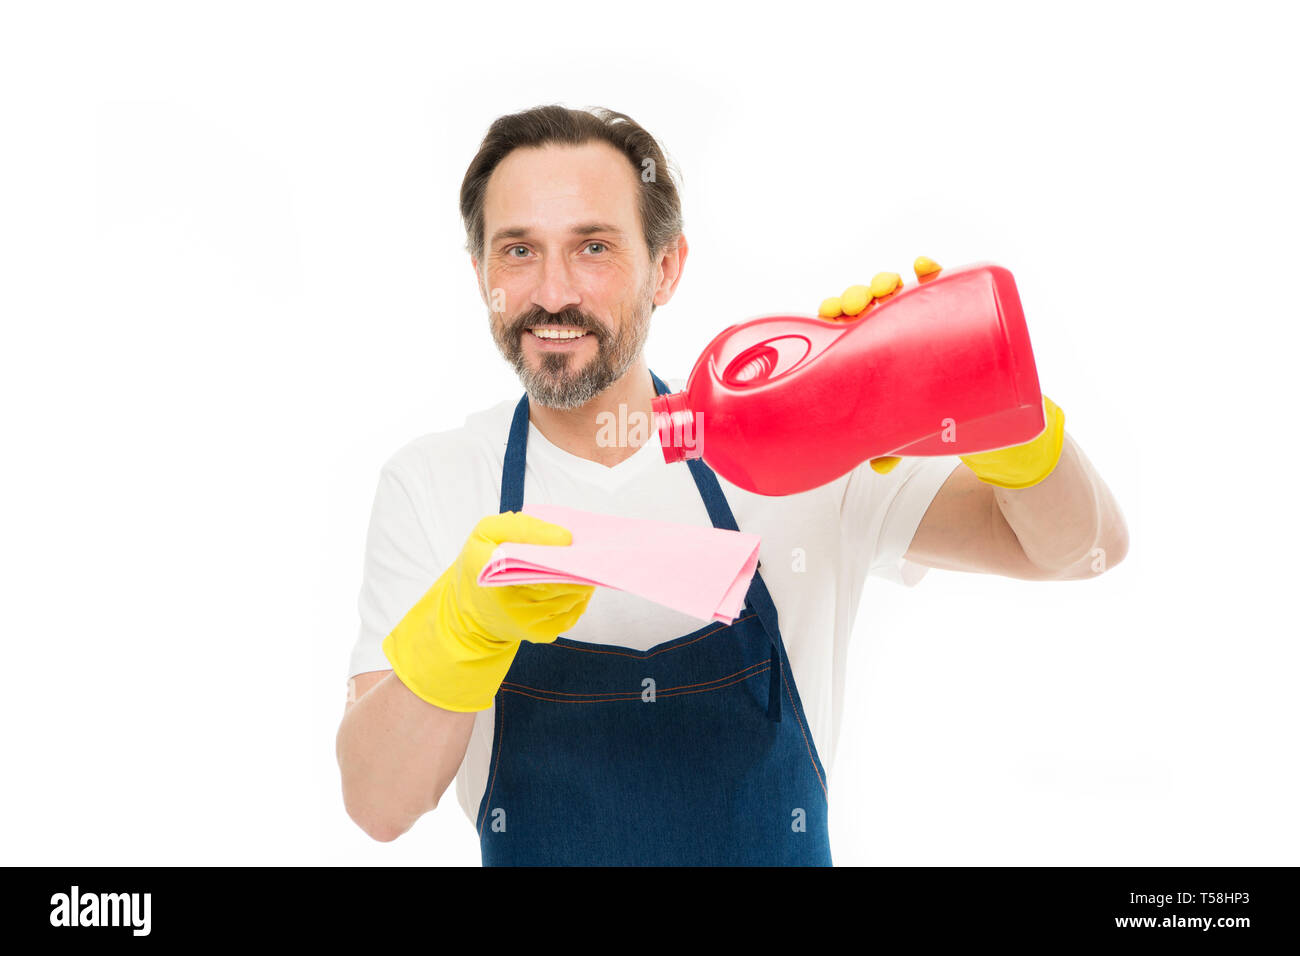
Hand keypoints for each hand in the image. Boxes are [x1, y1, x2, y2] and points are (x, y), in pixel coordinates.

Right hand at [381, 512, 595, 711]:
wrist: (467, 612)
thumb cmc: (479, 564)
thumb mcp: (487, 532)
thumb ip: (522, 527)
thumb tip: (564, 538)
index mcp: (495, 574)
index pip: (542, 562)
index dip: (562, 552)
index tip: (571, 539)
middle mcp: (513, 604)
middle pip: (564, 581)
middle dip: (578, 565)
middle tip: (584, 550)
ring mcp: (529, 623)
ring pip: (573, 596)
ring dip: (582, 580)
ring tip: (579, 564)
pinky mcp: (541, 634)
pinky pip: (573, 612)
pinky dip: (579, 596)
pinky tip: (573, 584)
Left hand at [817, 256, 943, 474]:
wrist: (983, 422)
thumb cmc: (930, 420)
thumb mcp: (903, 433)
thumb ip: (887, 445)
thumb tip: (878, 465)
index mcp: (867, 354)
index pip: (843, 326)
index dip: (833, 313)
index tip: (828, 314)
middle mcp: (890, 333)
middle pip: (864, 304)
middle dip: (855, 296)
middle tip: (855, 308)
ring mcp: (921, 322)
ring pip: (896, 291)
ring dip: (884, 281)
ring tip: (886, 288)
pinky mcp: (955, 316)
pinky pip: (941, 285)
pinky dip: (930, 270)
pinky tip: (923, 266)